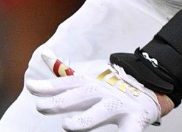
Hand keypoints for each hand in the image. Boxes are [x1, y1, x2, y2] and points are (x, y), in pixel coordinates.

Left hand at [27, 52, 162, 131]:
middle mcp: (102, 91)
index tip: (31, 88)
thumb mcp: (89, 73)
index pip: (65, 83)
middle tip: (40, 107)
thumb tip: (45, 56)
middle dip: (59, 103)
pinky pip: (130, 130)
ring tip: (67, 127)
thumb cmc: (113, 82)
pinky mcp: (135, 118)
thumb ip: (65, 69)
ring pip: (100, 113)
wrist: (150, 81)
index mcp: (90, 81)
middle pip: (78, 97)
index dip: (48, 87)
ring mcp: (118, 104)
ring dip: (84, 121)